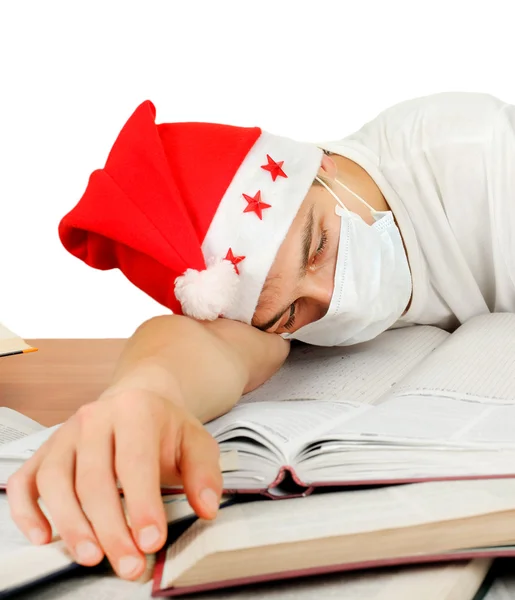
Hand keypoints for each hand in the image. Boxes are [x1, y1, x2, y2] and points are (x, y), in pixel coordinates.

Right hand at [6, 389, 222, 579]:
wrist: (138, 399)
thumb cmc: (165, 427)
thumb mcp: (196, 441)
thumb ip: (204, 473)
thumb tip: (207, 508)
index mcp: (134, 409)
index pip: (134, 460)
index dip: (141, 504)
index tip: (151, 542)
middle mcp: (94, 417)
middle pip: (93, 477)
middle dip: (110, 527)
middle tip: (128, 564)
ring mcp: (65, 433)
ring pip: (55, 480)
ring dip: (70, 523)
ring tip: (91, 557)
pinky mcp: (46, 450)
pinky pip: (26, 480)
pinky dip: (27, 510)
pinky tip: (43, 537)